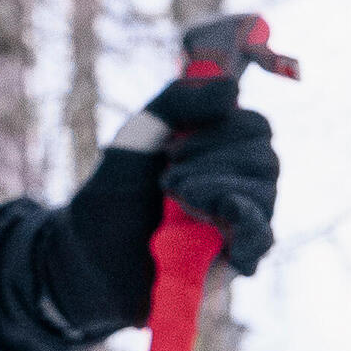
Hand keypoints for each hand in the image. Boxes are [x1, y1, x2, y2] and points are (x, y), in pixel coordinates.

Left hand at [50, 70, 279, 330]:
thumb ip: (177, 102)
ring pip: (265, 193)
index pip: (256, 127)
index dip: (225, 127)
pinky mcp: (230, 262)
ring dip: (219, 186)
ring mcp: (236, 226)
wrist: (85, 260)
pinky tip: (223, 214)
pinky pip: (262, 238)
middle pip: (266, 158)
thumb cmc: (111, 200)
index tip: (174, 146)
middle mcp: (235, 187)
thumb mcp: (136, 138)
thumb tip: (233, 87)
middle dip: (216, 158)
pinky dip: (248, 223)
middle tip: (168, 177)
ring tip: (177, 198)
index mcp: (218, 154)